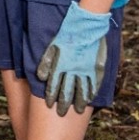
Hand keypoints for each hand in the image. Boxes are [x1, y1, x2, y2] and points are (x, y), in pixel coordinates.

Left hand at [36, 1, 109, 115]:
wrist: (85, 26)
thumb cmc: (65, 35)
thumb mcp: (52, 47)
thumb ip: (46, 62)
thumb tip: (41, 77)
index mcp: (61, 64)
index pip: (54, 85)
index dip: (51, 96)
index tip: (49, 105)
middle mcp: (73, 70)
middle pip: (67, 91)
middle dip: (63, 104)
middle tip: (61, 113)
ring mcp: (87, 70)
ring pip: (82, 90)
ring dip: (79, 102)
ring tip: (77, 110)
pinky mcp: (97, 68)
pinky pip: (94, 84)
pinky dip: (92, 93)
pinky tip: (90, 99)